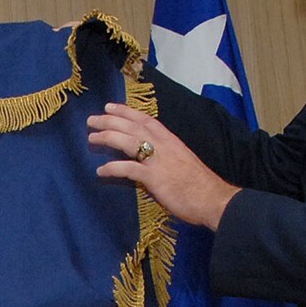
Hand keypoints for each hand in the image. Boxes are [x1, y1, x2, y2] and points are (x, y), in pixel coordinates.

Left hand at [87, 102, 237, 229]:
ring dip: (108, 137)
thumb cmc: (199, 185)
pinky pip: (129, 169)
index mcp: (171, 141)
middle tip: (92, 119)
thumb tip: (149, 160)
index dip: (126, 112)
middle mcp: (164, 146)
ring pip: (129, 141)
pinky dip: (113, 168)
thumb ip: (165, 157)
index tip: (110, 106)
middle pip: (133, 127)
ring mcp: (159, 161)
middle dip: (110, 120)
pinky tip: (101, 171)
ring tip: (91, 138)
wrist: (214, 199)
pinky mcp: (155, 178)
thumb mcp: (182, 162)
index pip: (146, 120)